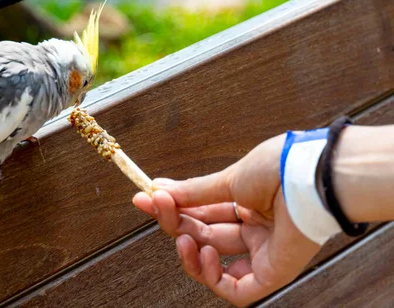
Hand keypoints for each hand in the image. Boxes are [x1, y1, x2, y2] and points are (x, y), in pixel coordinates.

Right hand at [133, 134, 320, 306]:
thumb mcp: (228, 178)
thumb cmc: (278, 169)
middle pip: (202, 234)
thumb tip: (160, 190)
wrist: (309, 177)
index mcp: (245, 202)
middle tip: (156, 206)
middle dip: (175, 222)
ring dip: (189, 251)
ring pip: (215, 265)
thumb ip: (194, 192)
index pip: (201, 211)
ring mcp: (262, 251)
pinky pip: (237, 289)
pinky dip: (214, 277)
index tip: (148, 196)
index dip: (174, 207)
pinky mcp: (272, 272)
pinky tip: (206, 254)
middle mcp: (253, 227)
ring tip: (181, 237)